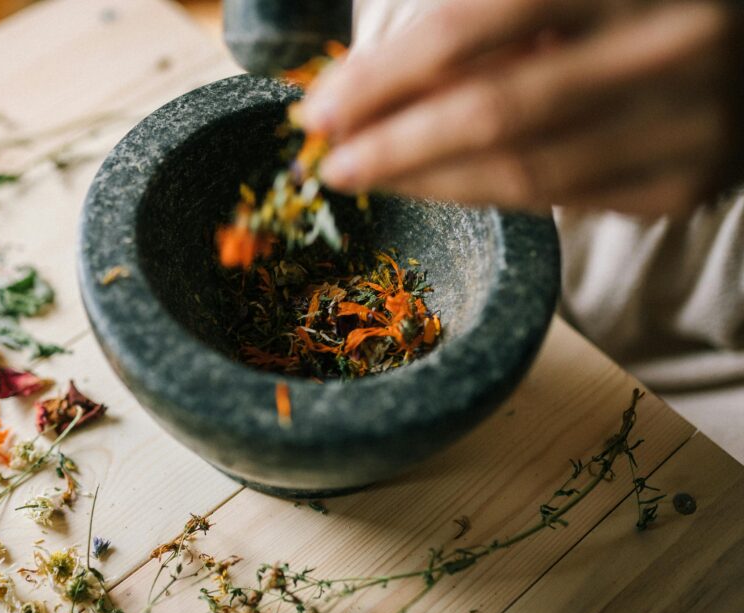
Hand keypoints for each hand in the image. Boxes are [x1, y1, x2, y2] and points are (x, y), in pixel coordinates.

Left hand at [299, 0, 743, 215]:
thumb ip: (472, 19)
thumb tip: (365, 83)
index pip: (466, 29)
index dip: (381, 77)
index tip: (316, 109)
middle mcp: (665, 43)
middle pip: (491, 112)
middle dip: (391, 145)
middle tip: (329, 163)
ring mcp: (688, 122)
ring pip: (524, 172)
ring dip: (428, 182)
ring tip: (369, 177)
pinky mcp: (687, 183)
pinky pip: (562, 202)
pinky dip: (487, 195)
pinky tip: (437, 185)